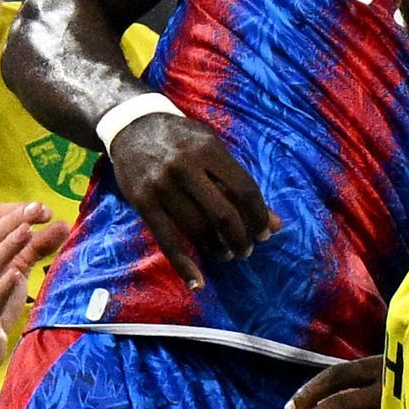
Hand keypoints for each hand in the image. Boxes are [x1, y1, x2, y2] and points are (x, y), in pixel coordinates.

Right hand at [0, 202, 58, 383]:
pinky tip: (16, 276)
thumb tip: (62, 224)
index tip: (41, 208)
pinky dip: (1, 288)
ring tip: (27, 232)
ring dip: (6, 247)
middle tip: (39, 211)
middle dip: (13, 221)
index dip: (14, 211)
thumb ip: (35, 249)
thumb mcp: (14, 273)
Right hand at [104, 105, 272, 278]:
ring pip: (197, 229)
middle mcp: (185, 167)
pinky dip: (184, 265)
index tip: (265, 233)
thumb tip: (276, 224)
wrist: (132, 125)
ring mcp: (162, 186)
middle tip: (246, 249)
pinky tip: (198, 282)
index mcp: (208, 150)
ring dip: (217, 249)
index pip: (244, 190)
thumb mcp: (213, 150)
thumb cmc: (181, 139)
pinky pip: (167, 241)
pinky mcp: (143, 203)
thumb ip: (240, 184)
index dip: (258, 216)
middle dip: (240, 238)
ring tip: (226, 254)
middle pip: (222, 213)